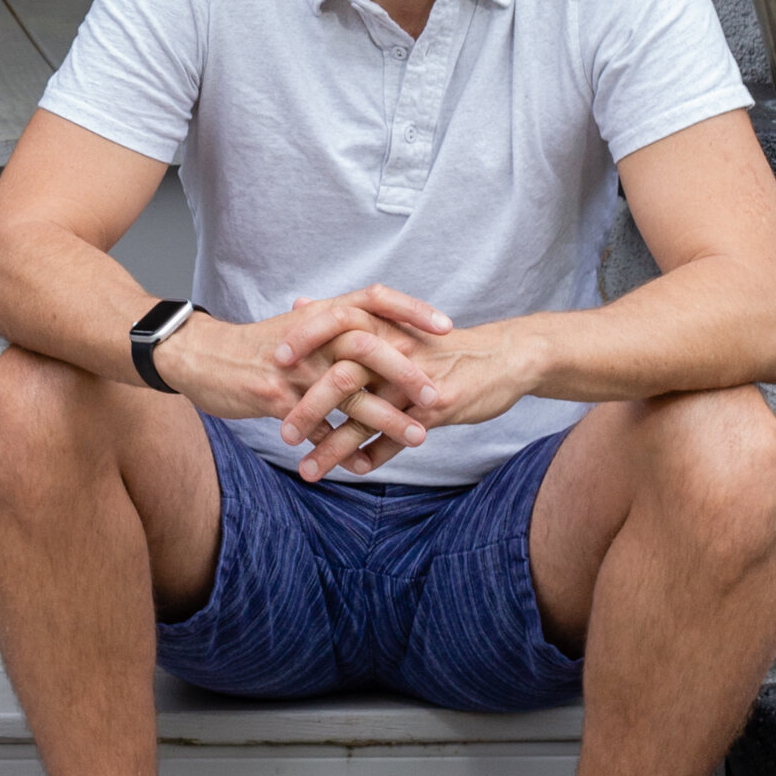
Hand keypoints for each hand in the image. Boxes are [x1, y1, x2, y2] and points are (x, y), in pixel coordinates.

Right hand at [164, 285, 448, 472]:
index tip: (447, 327)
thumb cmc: (253, 346)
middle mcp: (311, 338)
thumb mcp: (295, 328)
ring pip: (350, 394)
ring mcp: (294, 369)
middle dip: (407, 373)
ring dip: (387, 419)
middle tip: (439, 396)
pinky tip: (363, 466)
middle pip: (368, 347)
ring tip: (419, 436)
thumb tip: (370, 327)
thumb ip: (332, 328)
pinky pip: (318, 428)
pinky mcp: (276, 398)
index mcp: (320, 314)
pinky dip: (342, 449)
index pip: (374, 297)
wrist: (199, 356)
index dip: (411, 310)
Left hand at [285, 307, 549, 479]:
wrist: (503, 357)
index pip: (334, 326)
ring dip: (334, 447)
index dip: (303, 342)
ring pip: (366, 418)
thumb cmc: (439, 345)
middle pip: (342, 378)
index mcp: (383, 326)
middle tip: (281, 434)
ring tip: (308, 470)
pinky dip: (374, 456)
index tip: (271, 365)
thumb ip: (346, 318)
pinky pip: (397, 438)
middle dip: (308, 410)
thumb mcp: (396, 324)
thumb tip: (300, 304)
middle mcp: (396, 351)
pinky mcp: (437, 408)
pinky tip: (354, 471)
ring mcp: (416, 382)